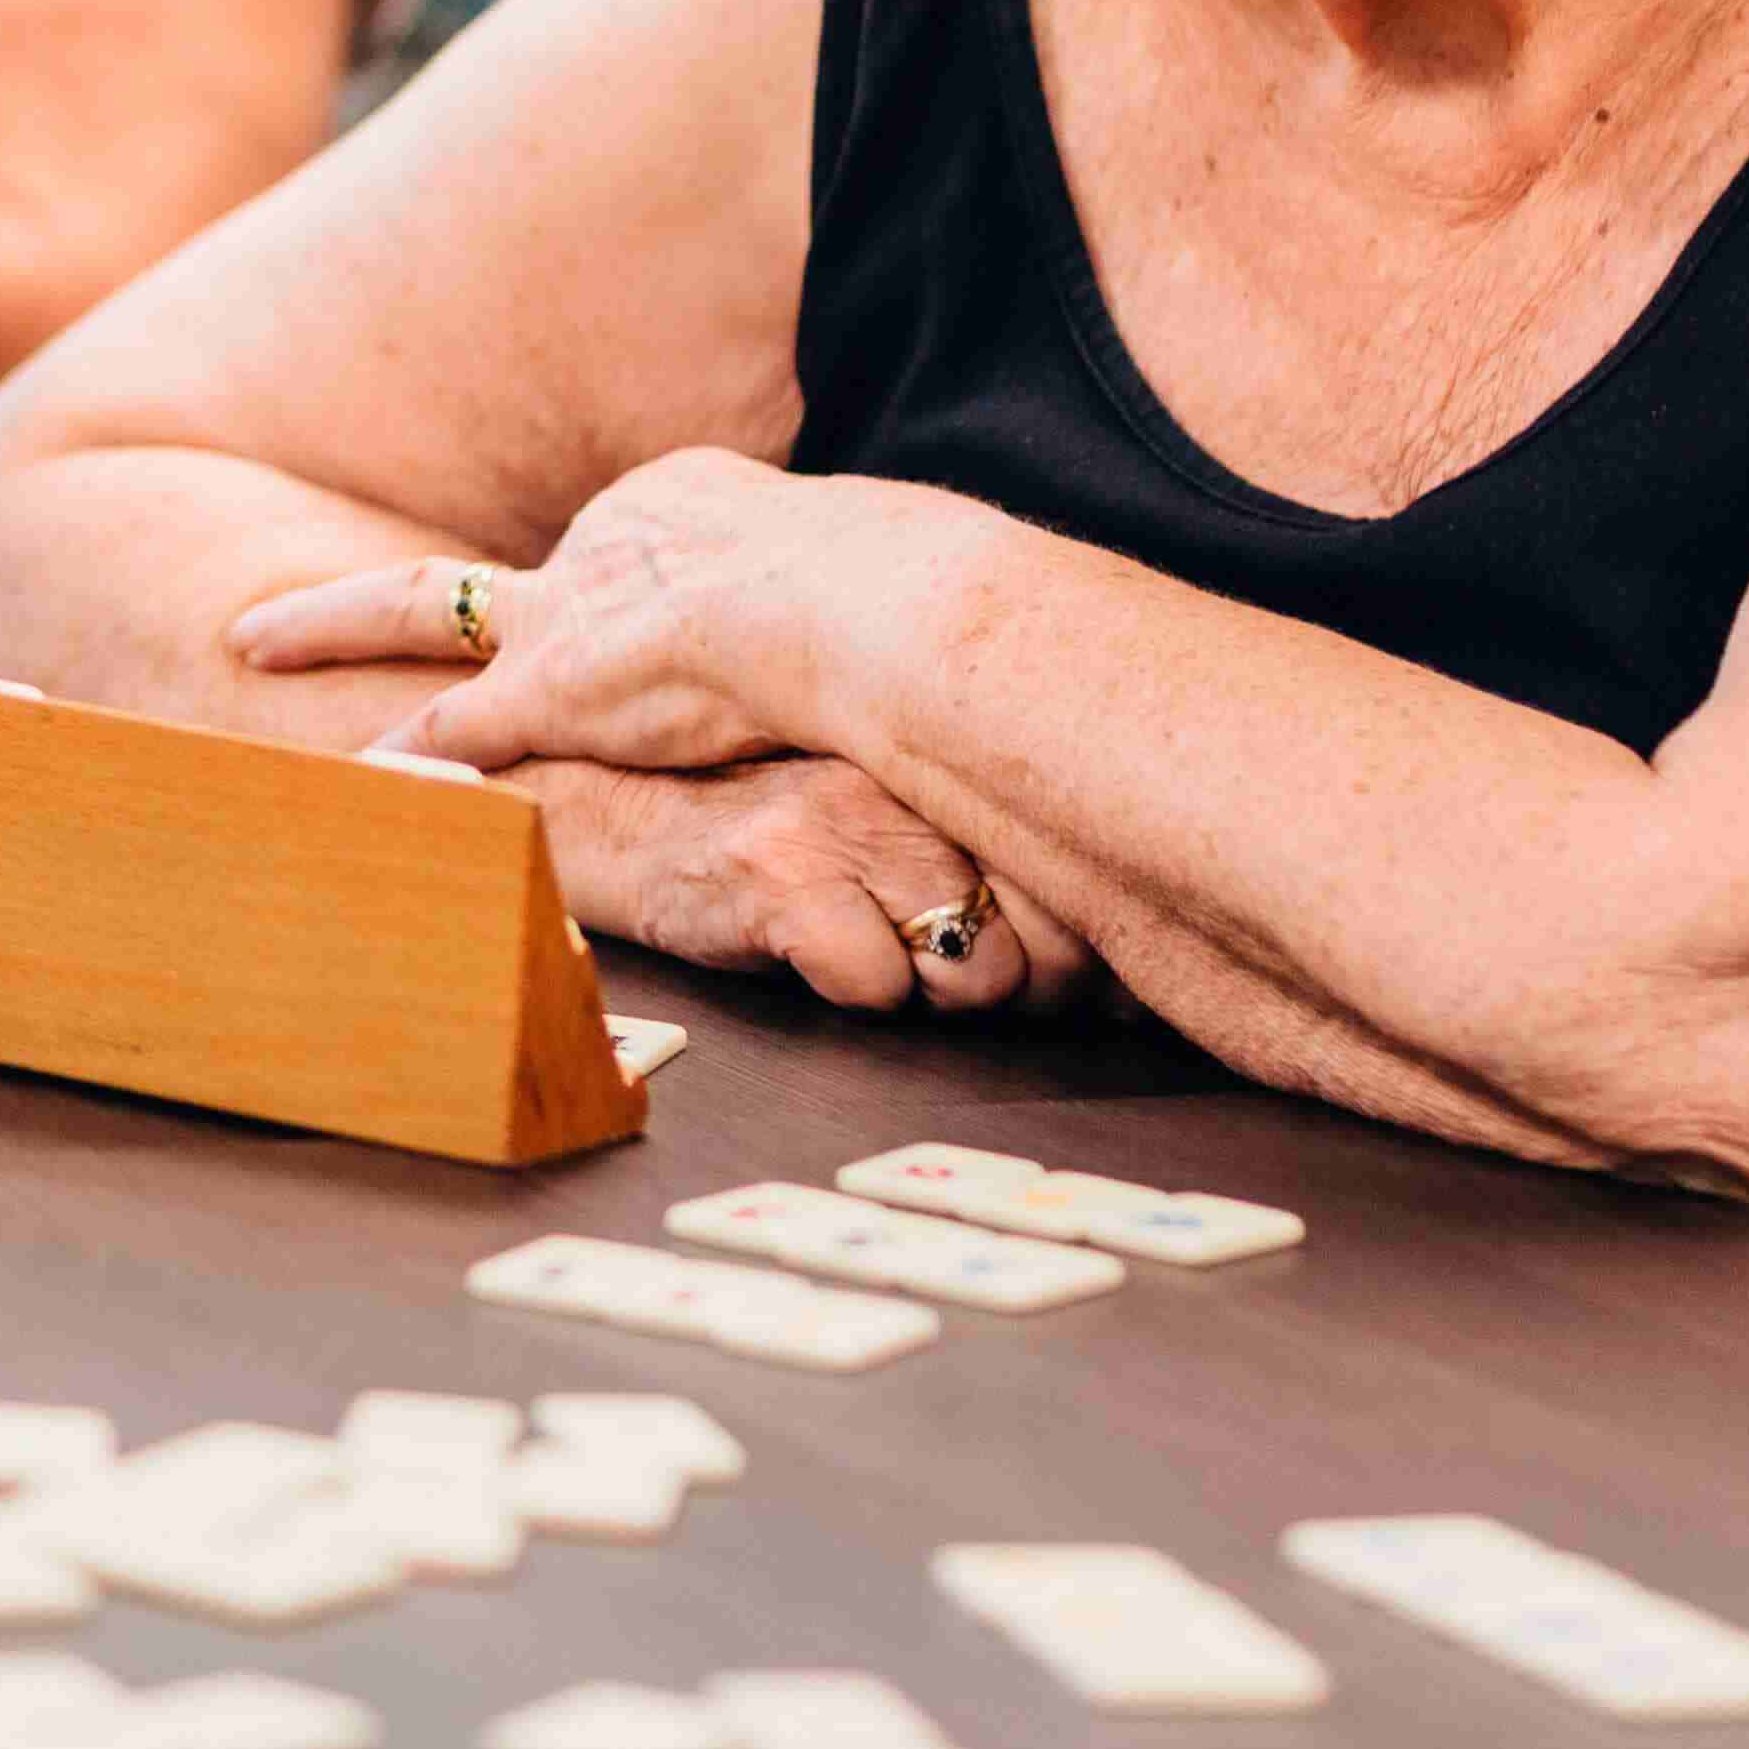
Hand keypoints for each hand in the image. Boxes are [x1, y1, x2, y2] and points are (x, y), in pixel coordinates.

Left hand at [237, 448, 963, 779]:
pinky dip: (405, 754)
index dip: (604, 591)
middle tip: (285, 606)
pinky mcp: (554, 690)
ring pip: (422, 609)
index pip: (624, 550)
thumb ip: (859, 610)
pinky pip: (459, 726)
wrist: (858, 604)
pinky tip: (346, 776)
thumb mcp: (874, 572)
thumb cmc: (897, 596)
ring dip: (332, 624)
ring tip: (249, 641)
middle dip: (389, 594)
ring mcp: (571, 616)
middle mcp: (609, 542)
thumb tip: (919, 633)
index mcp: (689, 503)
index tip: (595, 623)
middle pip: (490, 573)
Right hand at [508, 753, 1084, 1015]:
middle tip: (940, 964)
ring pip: (974, 972)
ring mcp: (849, 819)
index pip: (1080, 876)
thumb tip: (1130, 974)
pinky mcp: (782, 870)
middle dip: (1013, 987)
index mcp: (952, 756)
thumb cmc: (777, 833)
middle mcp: (914, 775)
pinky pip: (876, 987)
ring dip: (931, 991)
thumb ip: (999, 862)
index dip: (1080, 957)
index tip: (1054, 972)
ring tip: (866, 943)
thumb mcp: (901, 824)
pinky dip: (851, 990)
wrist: (617, 811)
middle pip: (1049, 941)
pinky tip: (804, 946)